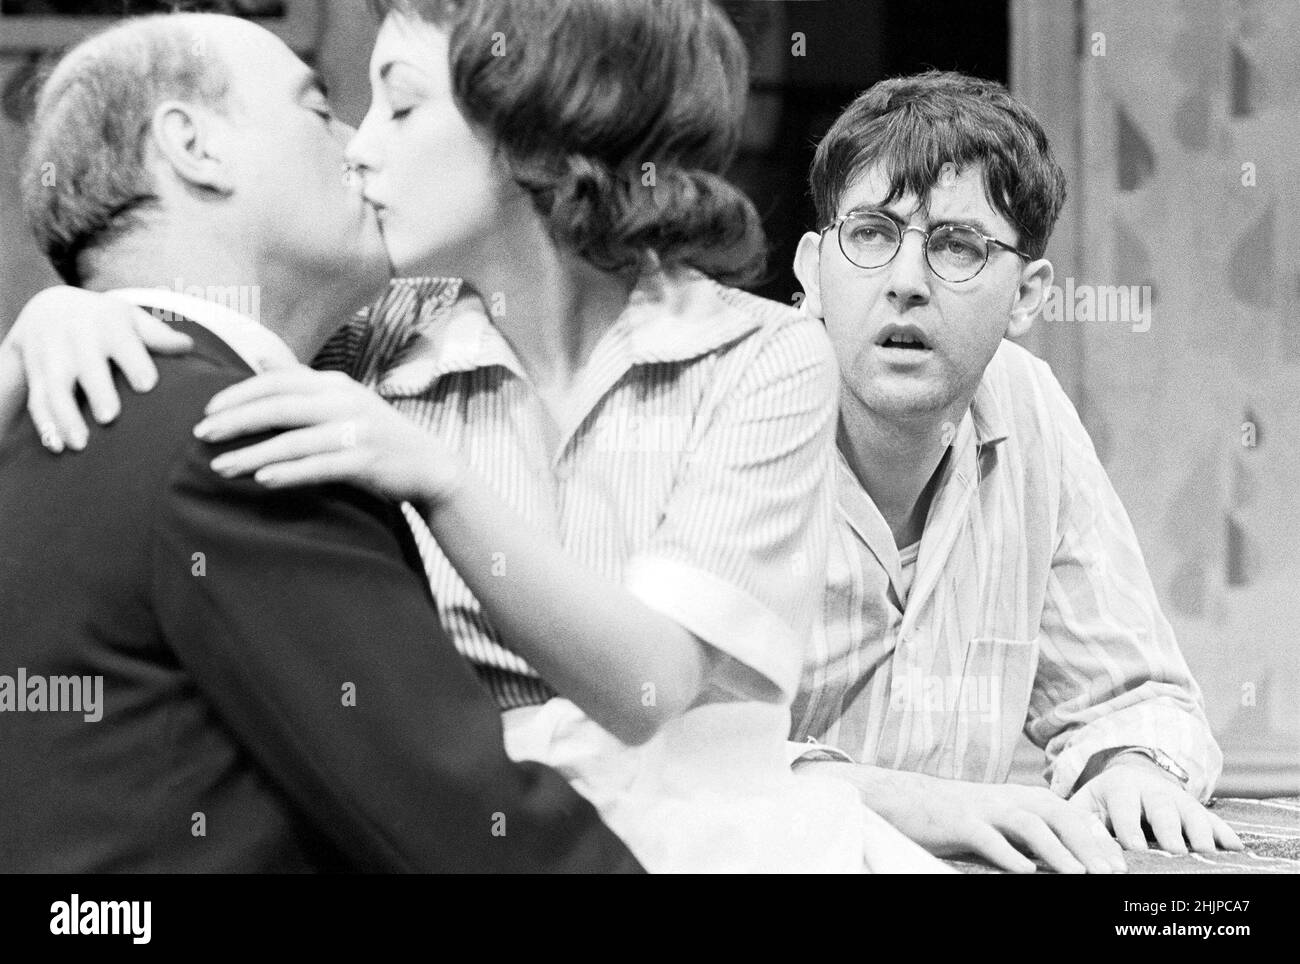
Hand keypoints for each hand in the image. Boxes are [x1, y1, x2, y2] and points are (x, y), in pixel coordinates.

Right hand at [0, 285, 192, 450]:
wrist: (48, 307)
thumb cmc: (105, 320)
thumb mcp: (130, 318)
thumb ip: (158, 335)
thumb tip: (188, 346)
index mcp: (107, 323)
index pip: (122, 343)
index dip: (134, 363)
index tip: (147, 385)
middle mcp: (76, 338)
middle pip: (86, 367)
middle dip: (97, 390)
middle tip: (110, 417)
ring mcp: (52, 356)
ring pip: (55, 388)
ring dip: (66, 417)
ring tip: (80, 445)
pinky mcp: (34, 374)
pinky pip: (36, 401)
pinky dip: (44, 425)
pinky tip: (56, 447)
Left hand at [195, 368, 462, 505]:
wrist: (428, 464)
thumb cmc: (376, 433)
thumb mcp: (342, 398)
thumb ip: (300, 379)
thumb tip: (258, 357)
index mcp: (334, 384)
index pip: (278, 381)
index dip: (239, 393)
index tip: (207, 409)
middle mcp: (345, 401)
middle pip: (279, 406)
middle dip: (236, 420)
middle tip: (200, 434)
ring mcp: (357, 431)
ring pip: (294, 440)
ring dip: (253, 453)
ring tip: (220, 466)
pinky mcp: (366, 461)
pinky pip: (319, 466)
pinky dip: (289, 472)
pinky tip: (263, 480)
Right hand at [797, 761, 1126, 873]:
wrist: (902, 800)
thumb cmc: (954, 817)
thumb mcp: (997, 821)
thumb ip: (1028, 834)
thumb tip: (1069, 857)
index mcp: (1019, 797)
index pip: (1069, 813)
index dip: (1097, 836)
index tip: (1121, 863)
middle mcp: (1006, 798)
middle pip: (1058, 815)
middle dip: (1089, 843)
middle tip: (1112, 873)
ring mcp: (983, 808)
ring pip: (1030, 825)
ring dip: (1058, 850)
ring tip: (1080, 875)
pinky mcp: (959, 822)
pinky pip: (988, 838)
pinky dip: (1009, 855)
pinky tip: (1025, 874)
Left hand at [1070, 752, 1243, 853]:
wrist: (1129, 780)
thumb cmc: (1102, 805)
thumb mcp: (1086, 808)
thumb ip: (1085, 827)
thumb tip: (1085, 854)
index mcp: (1120, 787)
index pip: (1124, 806)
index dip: (1128, 826)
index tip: (1133, 846)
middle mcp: (1153, 790)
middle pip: (1163, 808)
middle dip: (1169, 830)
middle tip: (1175, 852)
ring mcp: (1179, 799)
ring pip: (1192, 813)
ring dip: (1200, 833)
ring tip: (1205, 854)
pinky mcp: (1198, 810)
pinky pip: (1215, 820)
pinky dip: (1225, 833)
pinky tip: (1236, 848)